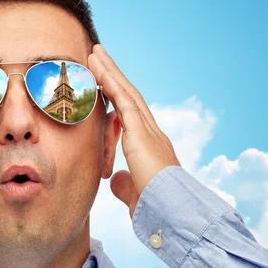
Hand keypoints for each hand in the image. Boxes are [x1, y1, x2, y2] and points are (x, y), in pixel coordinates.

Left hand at [88, 44, 180, 218]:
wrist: (173, 214)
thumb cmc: (157, 209)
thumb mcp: (136, 193)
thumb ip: (124, 183)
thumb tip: (114, 179)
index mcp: (150, 146)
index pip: (130, 114)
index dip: (118, 96)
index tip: (105, 82)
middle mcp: (152, 133)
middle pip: (129, 95)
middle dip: (114, 75)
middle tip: (99, 55)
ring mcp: (148, 131)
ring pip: (126, 92)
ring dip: (109, 71)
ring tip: (95, 53)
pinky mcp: (141, 133)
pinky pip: (123, 101)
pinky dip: (110, 82)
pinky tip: (98, 68)